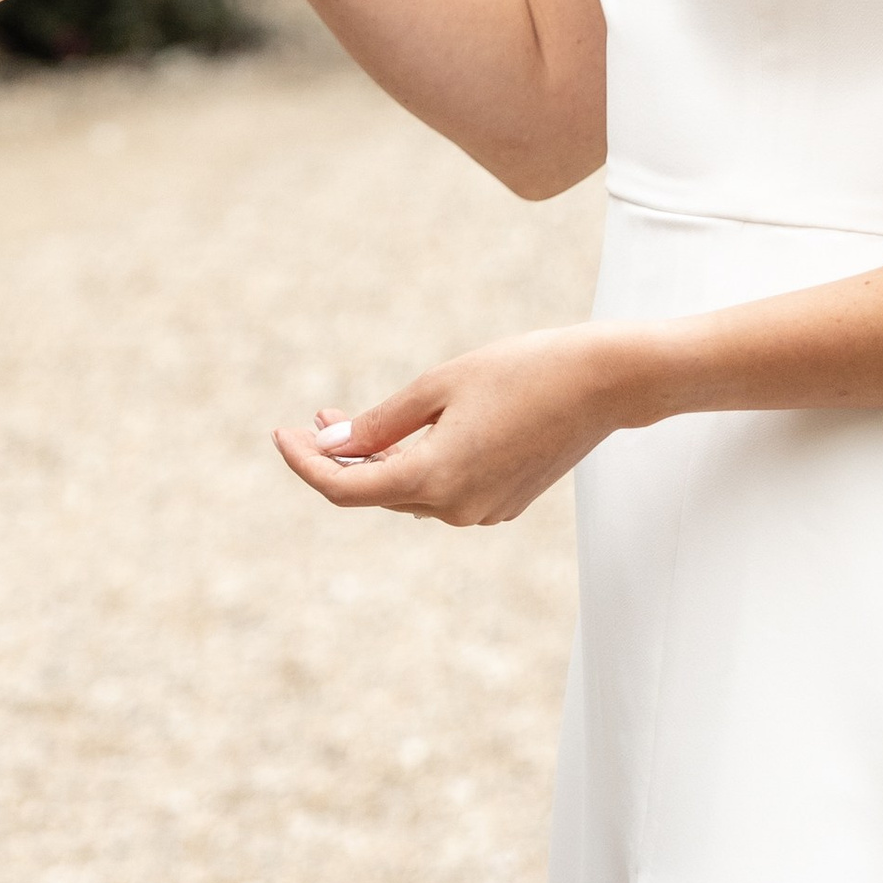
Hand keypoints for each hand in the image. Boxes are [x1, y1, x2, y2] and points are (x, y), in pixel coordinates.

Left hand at [273, 326, 637, 526]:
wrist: (603, 384)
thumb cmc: (520, 371)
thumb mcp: (439, 387)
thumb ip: (380, 424)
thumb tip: (331, 445)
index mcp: (434, 479)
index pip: (345, 488)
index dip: (304, 463)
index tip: (279, 433)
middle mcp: (456, 508)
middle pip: (375, 492)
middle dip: (338, 457)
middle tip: (314, 415)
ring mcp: (483, 512)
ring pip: (408, 493)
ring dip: (376, 461)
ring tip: (351, 418)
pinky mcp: (503, 504)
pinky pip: (442, 491)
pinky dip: (414, 466)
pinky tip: (408, 433)